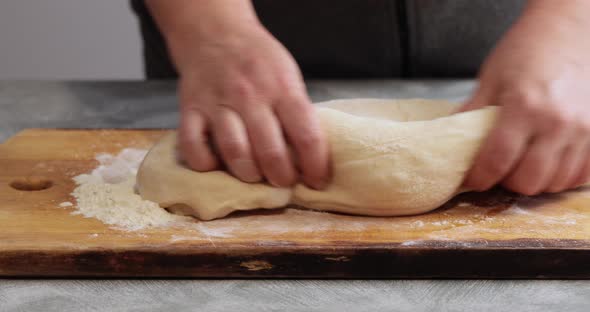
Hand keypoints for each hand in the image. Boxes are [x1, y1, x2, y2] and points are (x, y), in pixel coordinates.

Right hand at [148, 0, 329, 188]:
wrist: (215, 33)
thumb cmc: (258, 61)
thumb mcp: (288, 76)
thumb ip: (296, 112)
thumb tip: (309, 157)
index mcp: (282, 88)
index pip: (306, 135)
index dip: (316, 166)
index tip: (318, 182)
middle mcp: (250, 96)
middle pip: (270, 151)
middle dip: (282, 177)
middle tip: (284, 182)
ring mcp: (218, 103)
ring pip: (235, 153)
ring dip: (249, 174)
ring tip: (256, 176)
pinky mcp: (190, 109)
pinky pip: (194, 148)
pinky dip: (206, 164)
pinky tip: (218, 164)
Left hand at [460, 0, 589, 194]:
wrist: (568, 29)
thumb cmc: (528, 48)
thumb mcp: (491, 78)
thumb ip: (472, 111)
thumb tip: (449, 139)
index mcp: (524, 107)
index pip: (497, 160)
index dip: (480, 177)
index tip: (472, 179)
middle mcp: (556, 122)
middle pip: (528, 180)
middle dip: (507, 182)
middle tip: (498, 171)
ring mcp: (582, 129)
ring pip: (555, 182)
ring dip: (535, 182)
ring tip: (521, 166)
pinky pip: (582, 174)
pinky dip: (563, 178)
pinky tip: (548, 165)